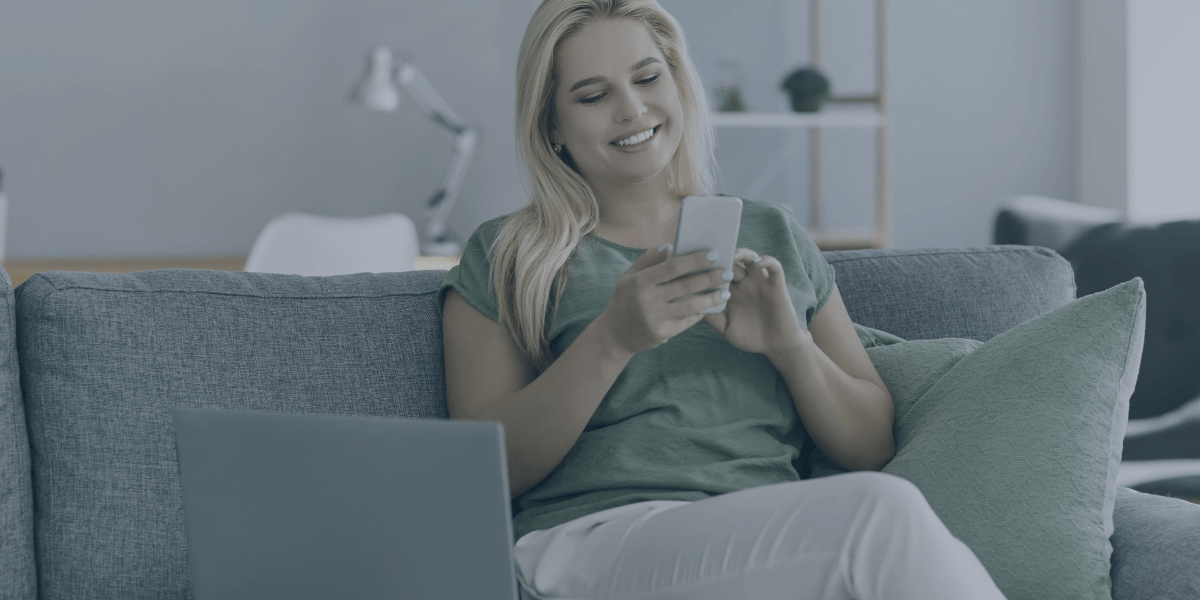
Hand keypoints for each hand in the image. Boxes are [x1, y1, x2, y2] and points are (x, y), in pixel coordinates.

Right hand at [596, 243, 731, 355]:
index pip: (673, 267)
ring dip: (711, 298)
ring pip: (690, 305)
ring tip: (725, 293)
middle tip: (727, 272)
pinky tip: (710, 307)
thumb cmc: (625, 300)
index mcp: (640, 281)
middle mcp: (647, 299)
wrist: (614, 335)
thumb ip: (648, 260)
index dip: (695, 260)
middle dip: (710, 278)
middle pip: (686, 285)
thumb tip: (670, 246)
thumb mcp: (629, 277)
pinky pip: (686, 321)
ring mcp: (655, 318)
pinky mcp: (661, 333)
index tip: (713, 254)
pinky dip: (700, 313)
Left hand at [702, 248, 805, 356]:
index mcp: (730, 292)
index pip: (716, 272)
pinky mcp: (776, 286)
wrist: (776, 346)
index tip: (696, 261)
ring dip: (742, 253)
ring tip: (733, 255)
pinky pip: (774, 267)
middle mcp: (744, 284)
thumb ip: (712, 316)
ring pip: (751, 258)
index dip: (707, 266)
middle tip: (713, 254)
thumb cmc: (751, 338)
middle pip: (731, 261)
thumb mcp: (726, 328)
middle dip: (722, 255)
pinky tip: (758, 263)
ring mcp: (760, 283)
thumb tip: (692, 303)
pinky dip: (767, 261)